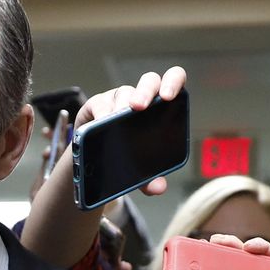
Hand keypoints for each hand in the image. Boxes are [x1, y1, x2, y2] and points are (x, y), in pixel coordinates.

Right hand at [71, 66, 187, 204]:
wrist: (95, 155)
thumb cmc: (124, 153)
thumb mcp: (139, 167)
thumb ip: (150, 178)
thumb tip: (159, 188)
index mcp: (160, 107)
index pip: (173, 81)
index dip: (174, 82)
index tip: (169, 97)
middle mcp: (141, 98)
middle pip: (149, 81)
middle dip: (145, 92)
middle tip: (139, 107)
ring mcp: (119, 99)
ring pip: (124, 92)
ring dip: (122, 104)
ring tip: (117, 118)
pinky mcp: (97, 104)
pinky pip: (100, 103)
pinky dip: (101, 112)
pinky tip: (101, 121)